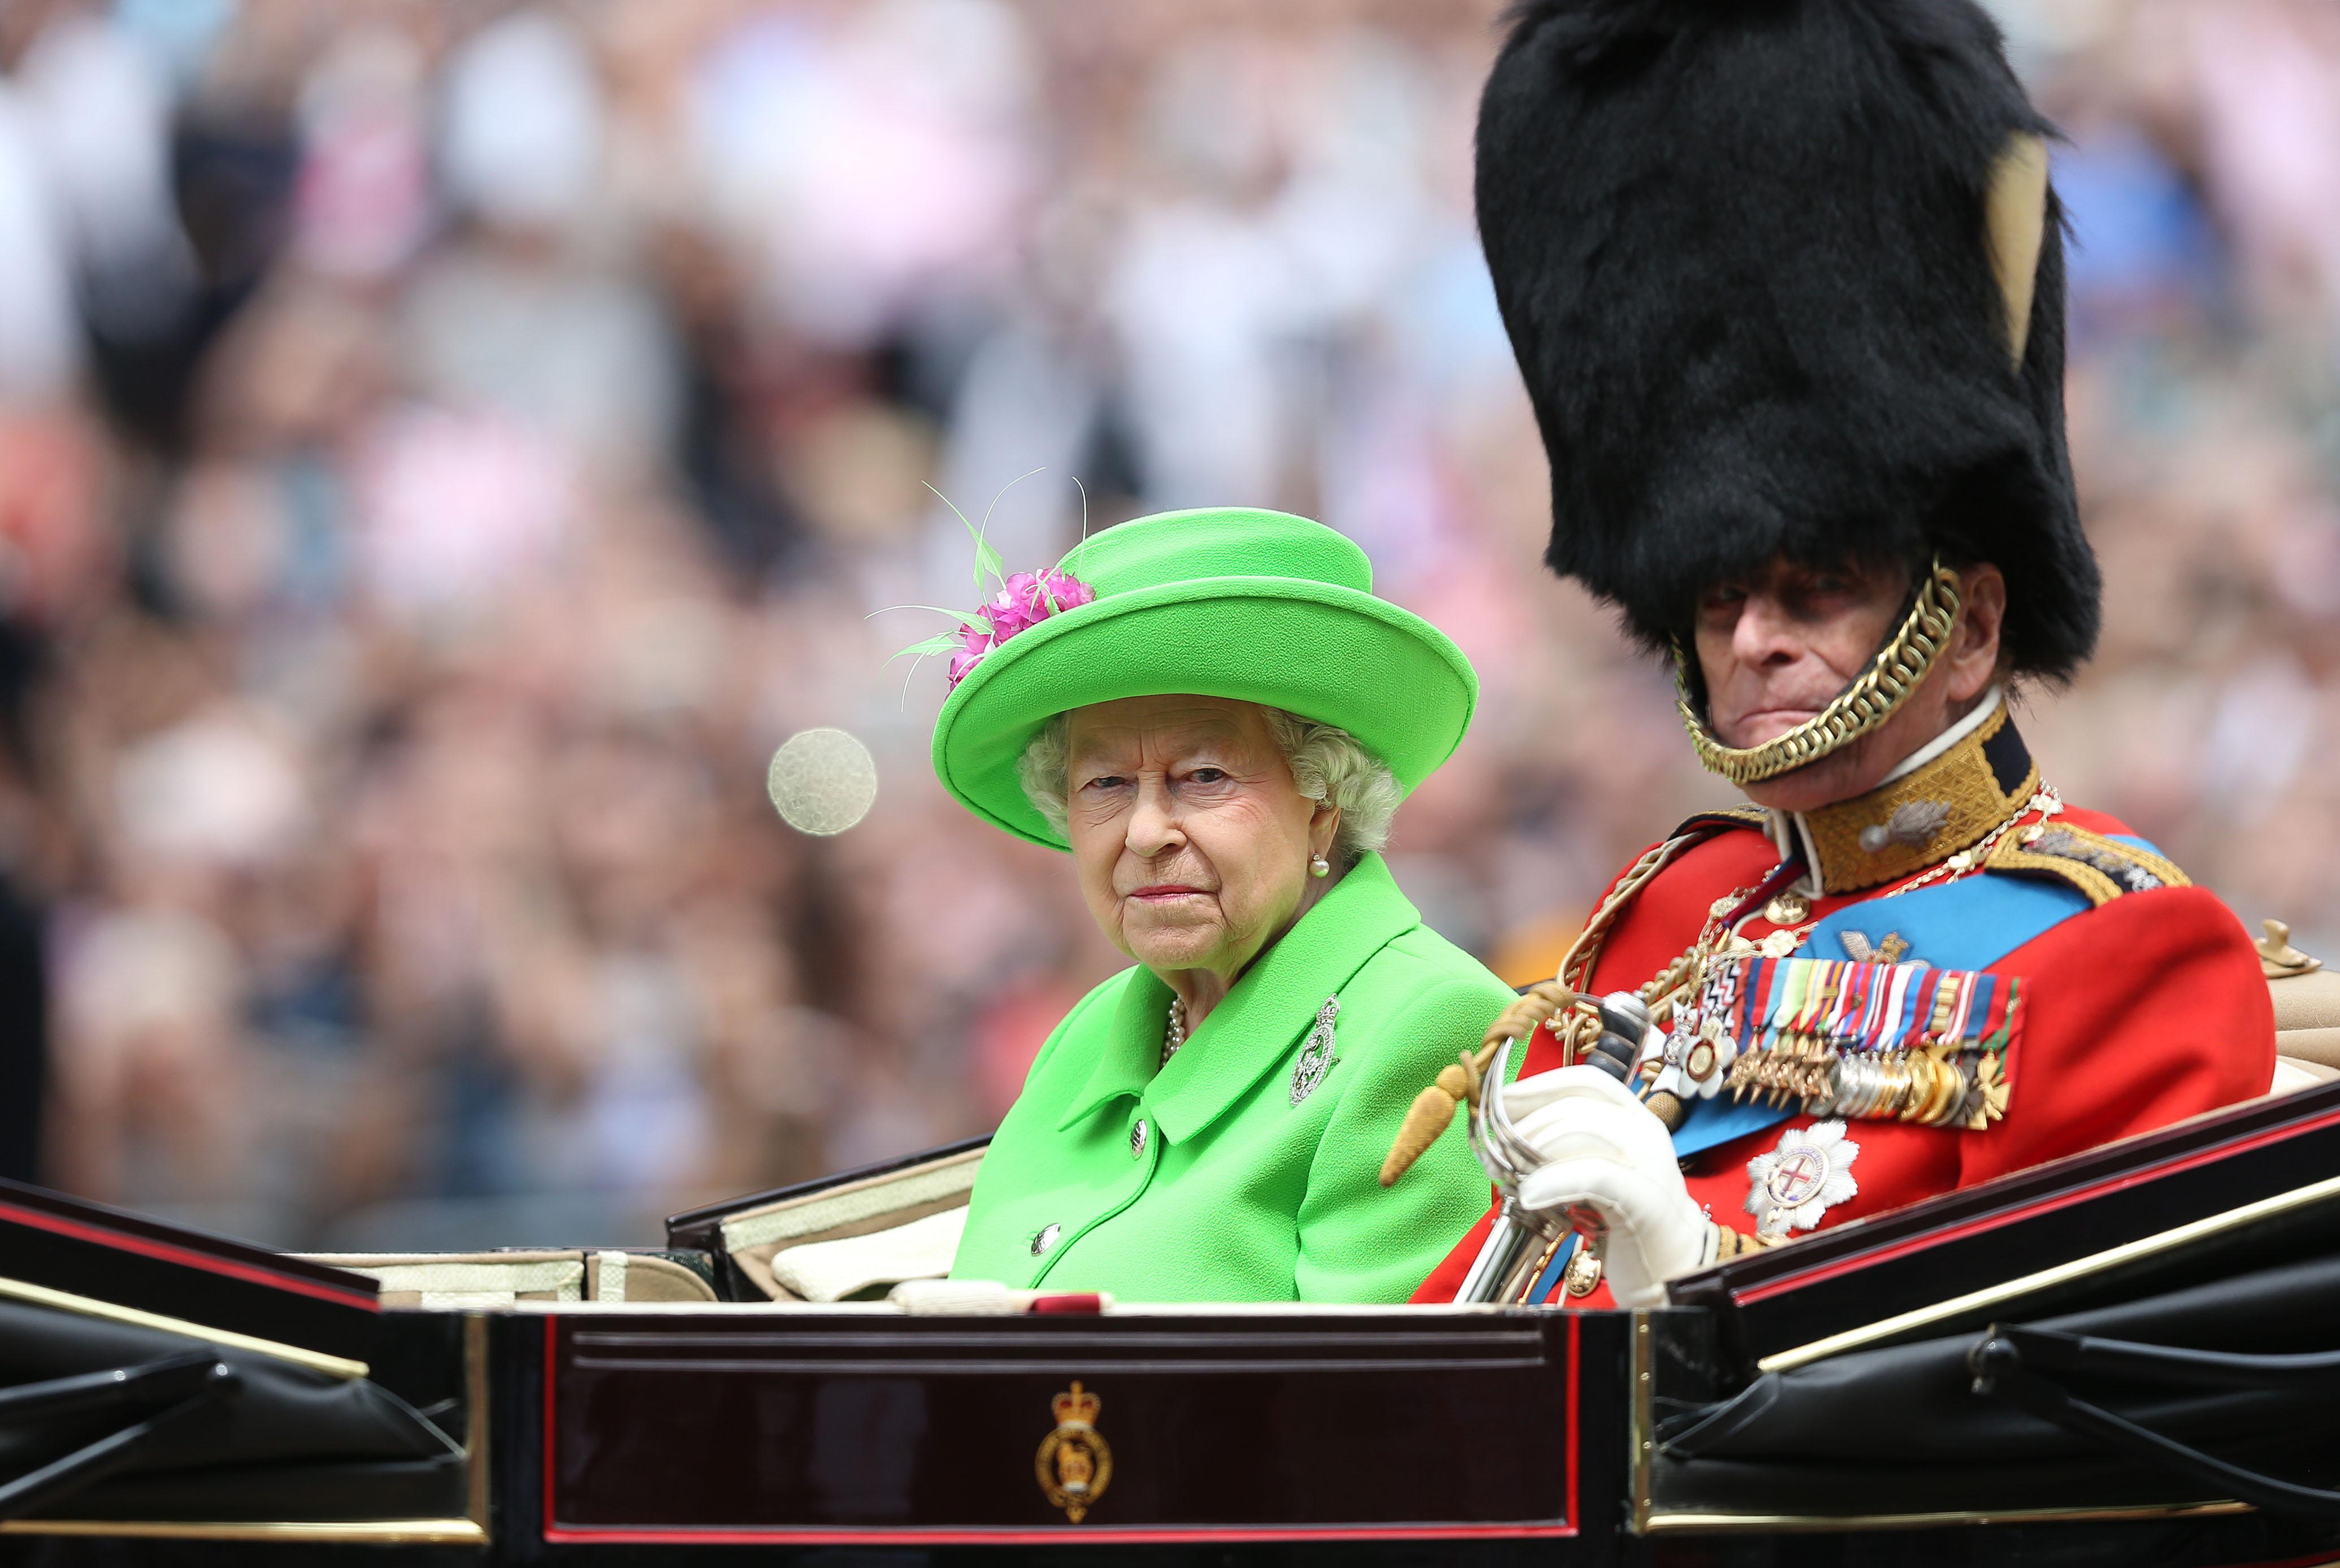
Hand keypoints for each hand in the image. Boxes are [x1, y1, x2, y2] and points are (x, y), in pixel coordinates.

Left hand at [1504, 1066, 1711, 1306]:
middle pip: (1576, 1105)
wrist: (1674, 1268)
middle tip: (1497, 1149)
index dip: (1539, 1085)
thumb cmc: (1626, 1219)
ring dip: (1534, 1148)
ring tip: (1510, 1175)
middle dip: (1527, 1123)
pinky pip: (1594, 1175)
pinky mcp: (1646, 1200)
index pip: (1586, 1080)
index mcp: (1635, 1118)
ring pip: (1583, 1130)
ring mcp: (1650, 1163)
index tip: (1501, 1102)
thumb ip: (1568, 1146)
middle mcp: (1646, 1132)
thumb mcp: (1596, 1170)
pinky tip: (1528, 1195)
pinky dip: (1553, 1181)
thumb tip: (1511, 1130)